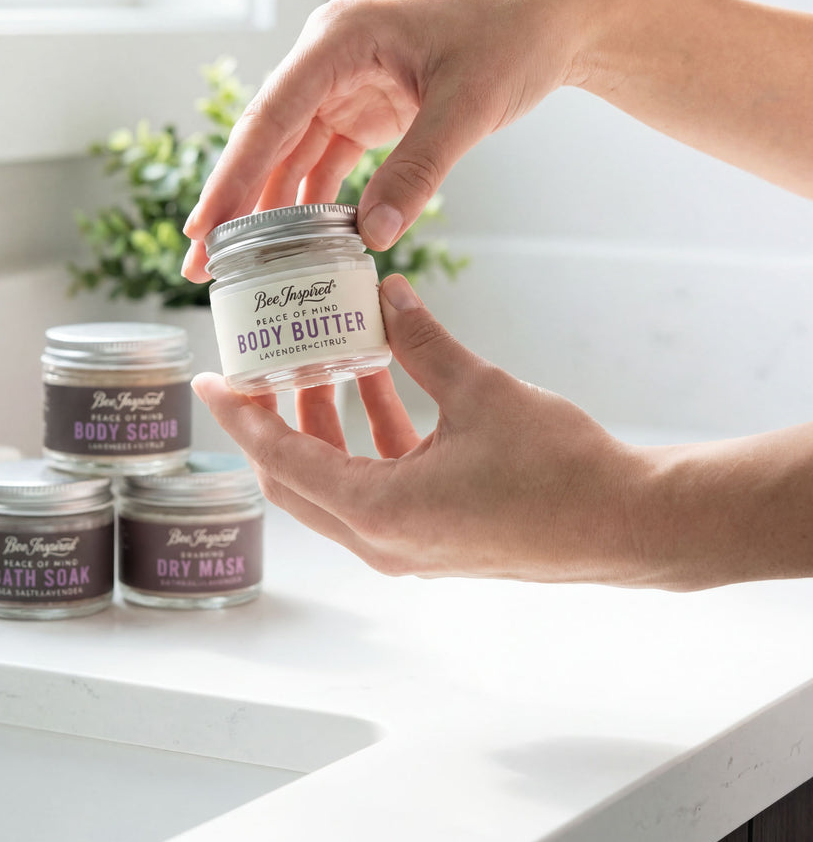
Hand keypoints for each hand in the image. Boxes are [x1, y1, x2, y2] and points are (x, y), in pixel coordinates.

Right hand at [182, 0, 595, 280]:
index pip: (271, 115)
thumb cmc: (512, 38)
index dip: (233, 175)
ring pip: (291, 155)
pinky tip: (303, 243)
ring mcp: (344, 85)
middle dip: (235, 202)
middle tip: (201, 262)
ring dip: (268, 208)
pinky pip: (327, 161)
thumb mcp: (467, 107)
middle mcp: (329, 59)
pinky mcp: (365, 108)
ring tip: (240, 266)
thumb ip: (417, 172)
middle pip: (268, 138)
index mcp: (340, 39)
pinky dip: (315, 202)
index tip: (203, 228)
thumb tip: (372, 241)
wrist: (553, 16)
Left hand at [192, 274, 657, 585]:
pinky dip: (371, 441)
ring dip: (329, 424)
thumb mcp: (480, 391)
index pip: (280, 458)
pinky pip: (379, 487)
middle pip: (297, 477)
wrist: (632, 525)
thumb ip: (423, 341)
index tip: (208, 380)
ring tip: (330, 361)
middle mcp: (381, 541)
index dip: (238, 415)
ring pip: (338, 482)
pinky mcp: (434, 539)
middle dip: (277, 418)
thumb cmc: (560, 469)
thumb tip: (388, 294)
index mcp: (378, 511)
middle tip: (264, 366)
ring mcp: (408, 547)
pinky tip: (385, 386)